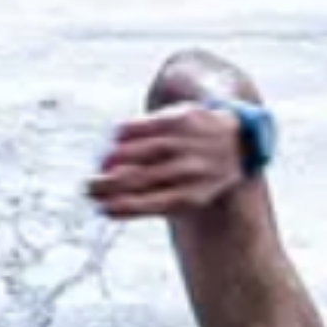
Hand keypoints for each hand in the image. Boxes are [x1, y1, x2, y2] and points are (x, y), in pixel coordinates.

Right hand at [86, 104, 246, 219]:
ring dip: (110, 161)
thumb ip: (155, 199)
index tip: (100, 208)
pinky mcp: (179, 119)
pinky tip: (113, 142)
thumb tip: (111, 202)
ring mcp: (184, 142)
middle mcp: (188, 170)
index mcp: (192, 195)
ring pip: (134, 153)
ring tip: (99, 166)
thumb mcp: (190, 194)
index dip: (120, 207)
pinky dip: (121, 136)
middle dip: (107, 186)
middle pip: (137, 179)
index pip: (148, 204)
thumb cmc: (202, 174)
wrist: (237, 139)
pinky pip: (139, 127)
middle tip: (88, 188)